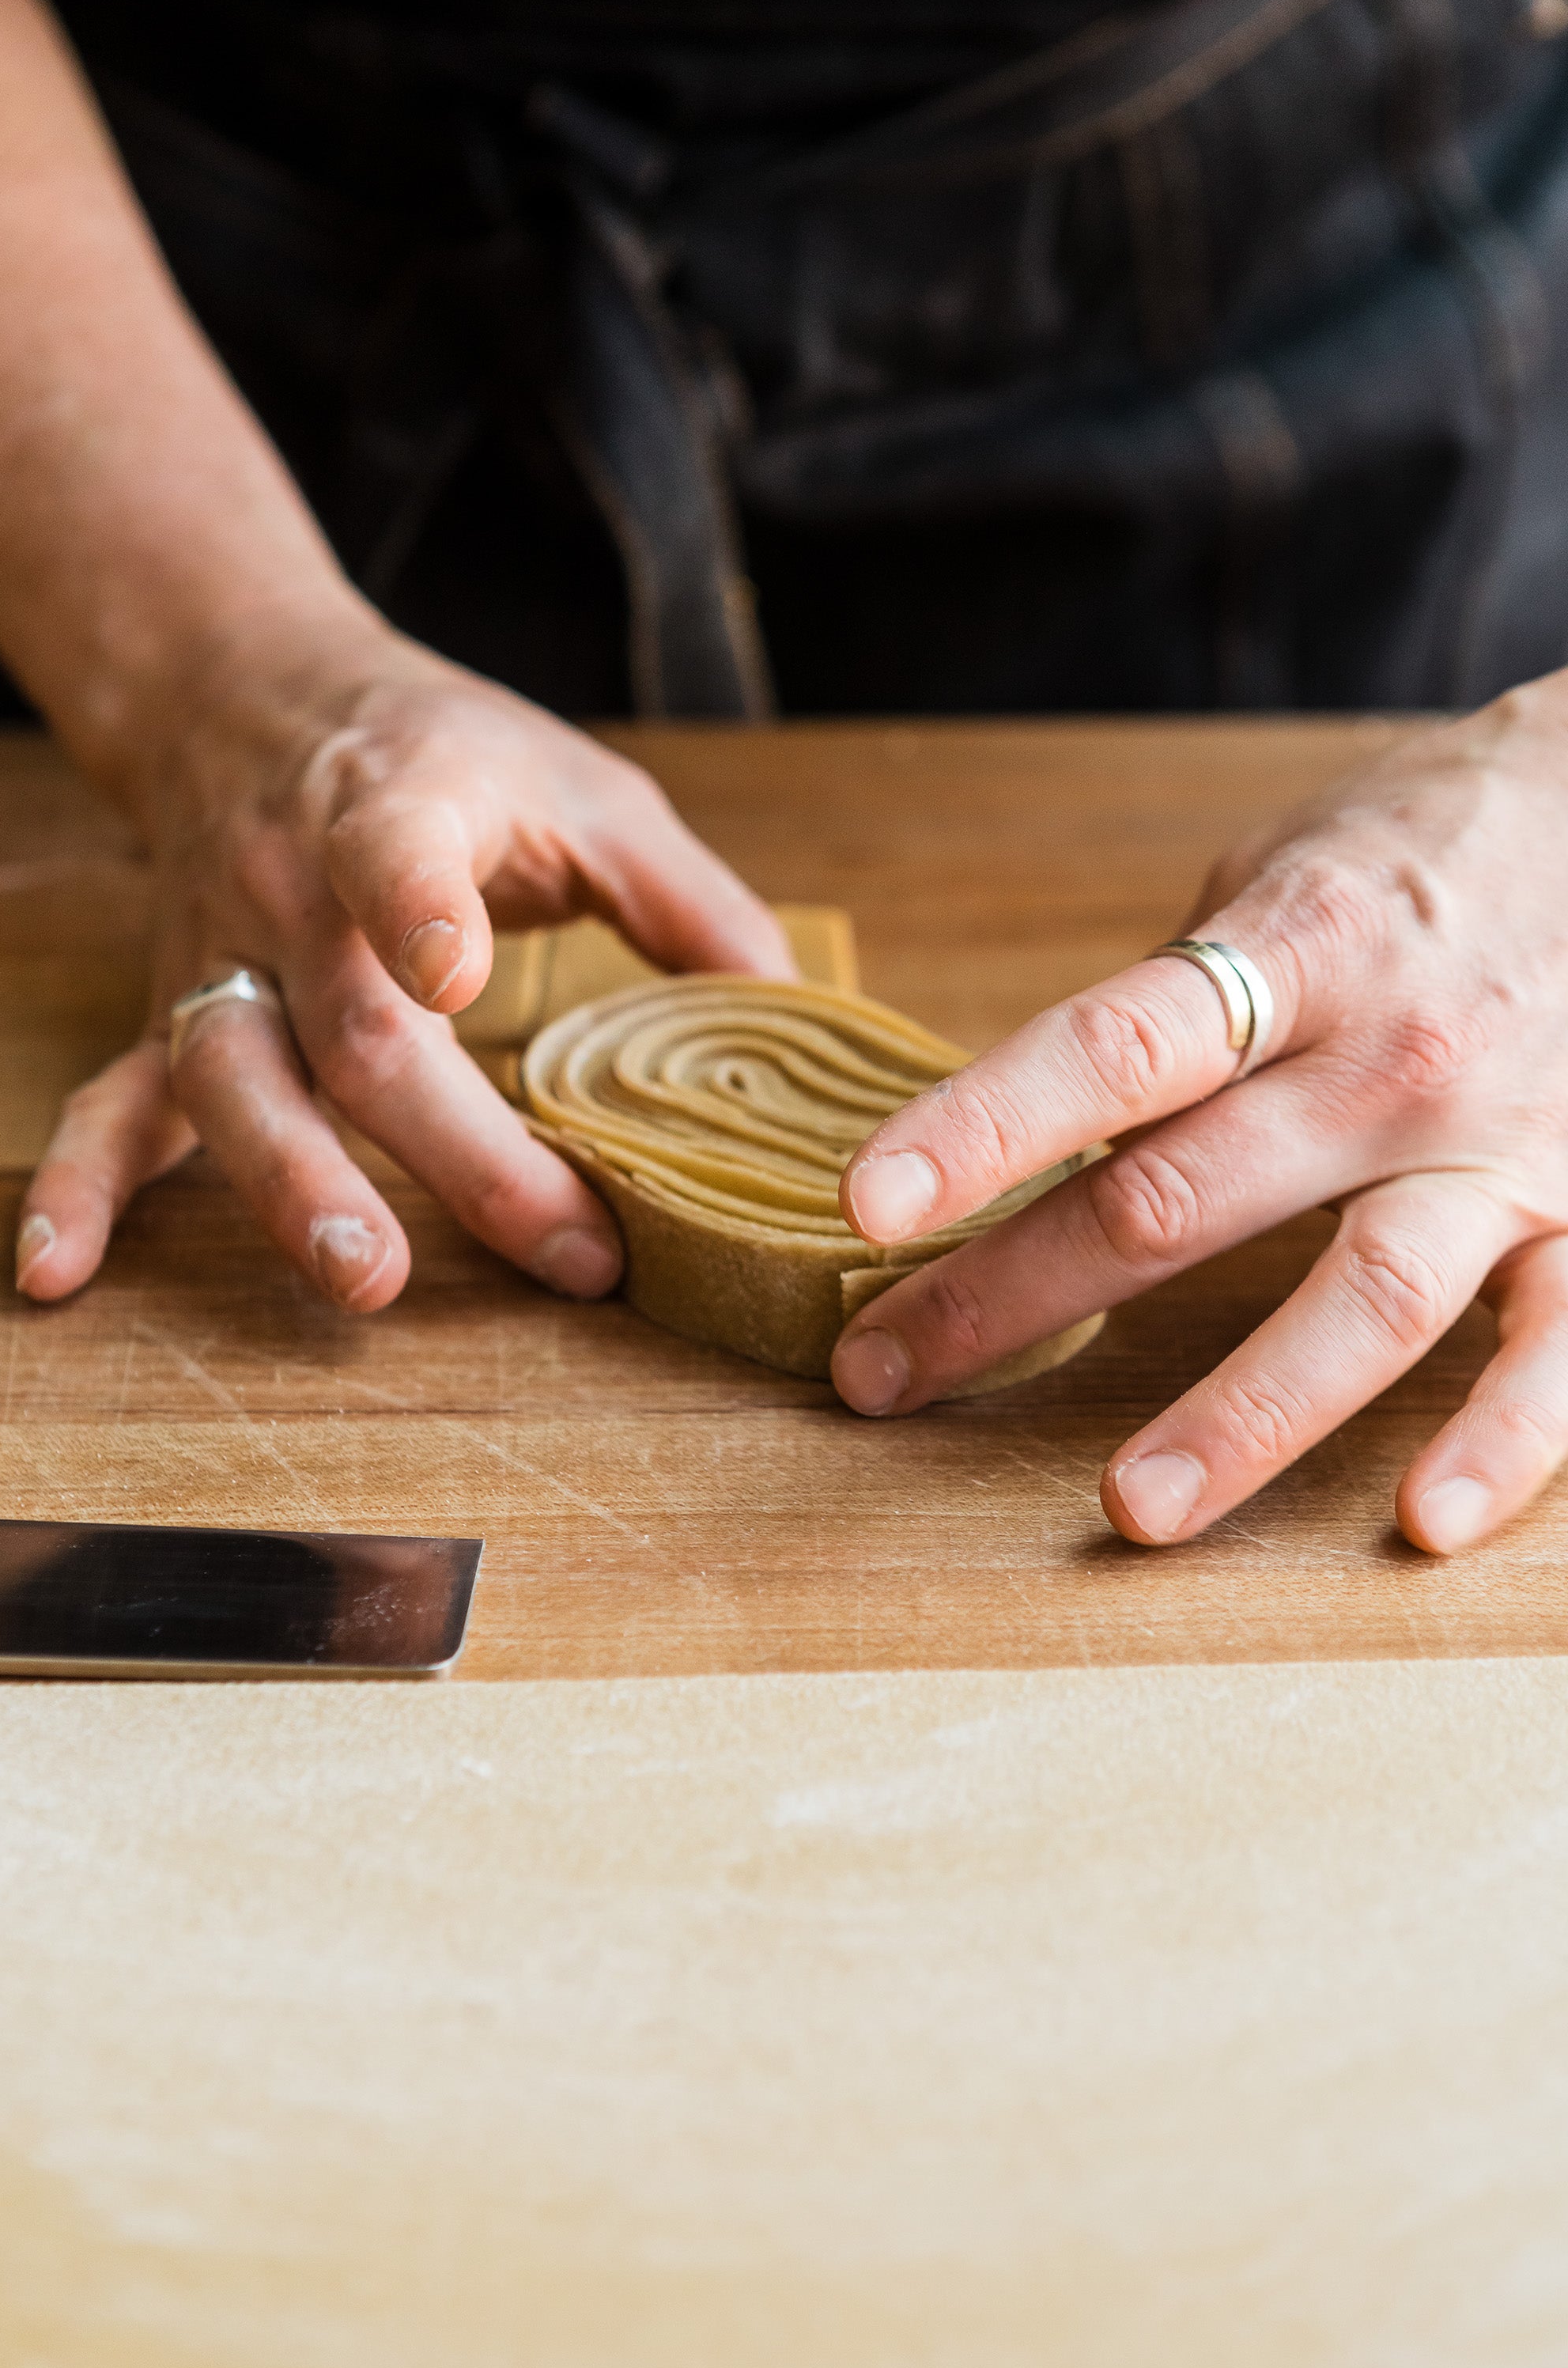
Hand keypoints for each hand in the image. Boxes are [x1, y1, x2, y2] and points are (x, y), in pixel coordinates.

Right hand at [16, 615, 791, 1309]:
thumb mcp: (581, 785)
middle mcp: (289, 891)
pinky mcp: (173, 1016)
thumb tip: (796, 1016)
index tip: (458, 971)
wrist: (244, 690)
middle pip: (353, 1030)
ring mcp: (219, 961)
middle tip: (559, 1246)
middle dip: (454, 1148)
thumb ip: (686, 899)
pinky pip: (109, 1105)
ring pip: (232, 1078)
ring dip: (290, 1187)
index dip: (418, 908)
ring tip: (361, 1278)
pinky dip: (77, 1190)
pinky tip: (52, 1277)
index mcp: (393, 806)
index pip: (393, 852)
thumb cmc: (439, 752)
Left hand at [829, 679, 1567, 1555]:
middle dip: (1012, 1295)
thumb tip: (1047, 1119)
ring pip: (1362, 1302)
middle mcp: (1390, 1060)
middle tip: (880, 1376)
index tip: (868, 1205)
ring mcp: (1503, 1147)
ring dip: (1242, 1417)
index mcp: (1296, 952)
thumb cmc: (1435, 845)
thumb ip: (1177, 1003)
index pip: (1117, 1045)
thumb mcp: (1285, 874)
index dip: (987, 1124)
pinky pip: (1561, 1350)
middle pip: (1179, 1198)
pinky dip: (1504, 1443)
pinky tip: (1421, 1522)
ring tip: (1132, 1509)